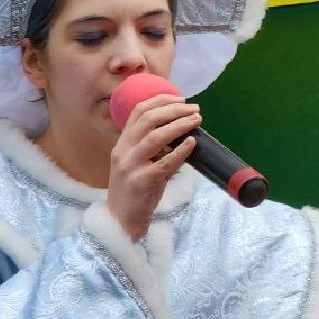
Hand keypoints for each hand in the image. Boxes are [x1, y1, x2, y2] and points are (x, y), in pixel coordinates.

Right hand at [106, 92, 199, 240]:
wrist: (121, 219)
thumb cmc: (135, 190)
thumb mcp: (138, 162)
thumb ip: (152, 146)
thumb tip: (180, 128)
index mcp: (122, 143)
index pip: (138, 112)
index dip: (160, 100)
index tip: (180, 98)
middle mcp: (123, 150)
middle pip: (148, 119)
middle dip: (174, 109)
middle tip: (194, 108)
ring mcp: (131, 165)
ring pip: (155, 137)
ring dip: (179, 125)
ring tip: (196, 120)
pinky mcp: (141, 181)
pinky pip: (164, 162)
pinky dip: (180, 150)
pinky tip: (192, 143)